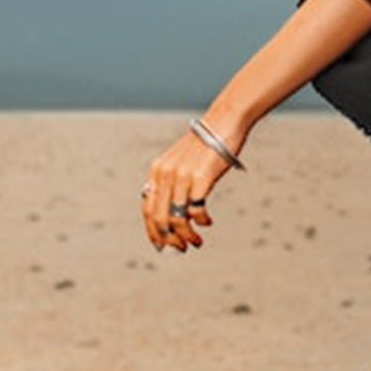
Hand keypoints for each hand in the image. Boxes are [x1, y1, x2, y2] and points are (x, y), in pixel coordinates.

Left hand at [142, 129, 234, 251]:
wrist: (224, 122)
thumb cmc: (206, 143)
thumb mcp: (181, 160)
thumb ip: (174, 180)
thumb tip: (176, 210)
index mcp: (157, 171)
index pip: (147, 209)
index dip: (153, 231)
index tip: (162, 244)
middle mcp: (165, 175)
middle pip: (158, 218)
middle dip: (168, 239)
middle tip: (181, 248)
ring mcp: (182, 177)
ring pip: (176, 219)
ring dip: (186, 236)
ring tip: (196, 242)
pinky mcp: (200, 179)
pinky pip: (195, 210)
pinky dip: (201, 221)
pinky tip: (207, 222)